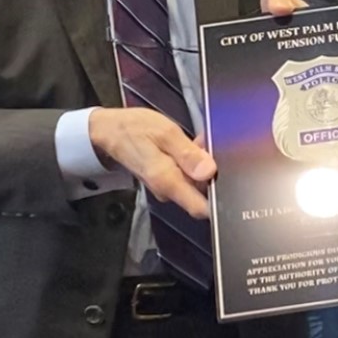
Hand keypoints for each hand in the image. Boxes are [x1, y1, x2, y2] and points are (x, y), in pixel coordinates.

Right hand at [88, 108, 215, 218]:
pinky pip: (187, 177)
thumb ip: (188, 153)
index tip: (228, 180)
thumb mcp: (165, 133)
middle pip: (202, 193)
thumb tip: (209, 171)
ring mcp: (166, 188)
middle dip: (211, 171)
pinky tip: (189, 147)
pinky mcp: (166, 182)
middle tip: (205, 146)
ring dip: (201, 165)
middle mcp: (167, 191)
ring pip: (196, 183)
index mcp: (167, 181)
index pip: (200, 208)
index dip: (219, 198)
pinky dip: (192, 163)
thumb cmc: (134, 129)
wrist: (109, 132)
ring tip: (195, 143)